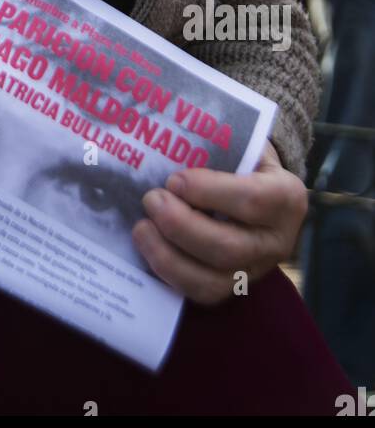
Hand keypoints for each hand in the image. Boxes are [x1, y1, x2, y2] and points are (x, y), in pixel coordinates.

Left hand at [131, 140, 308, 304]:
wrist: (261, 189)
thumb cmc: (243, 160)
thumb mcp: (242, 143)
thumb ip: (216, 142)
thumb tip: (165, 133)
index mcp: (287, 197)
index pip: (251, 200)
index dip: (209, 192)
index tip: (174, 179)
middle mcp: (277, 241)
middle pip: (227, 247)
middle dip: (181, 225)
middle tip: (151, 199)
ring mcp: (256, 270)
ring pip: (212, 280)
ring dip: (168, 256)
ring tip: (141, 228)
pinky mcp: (234, 288)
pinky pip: (201, 294)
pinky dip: (170, 275)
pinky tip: (149, 250)